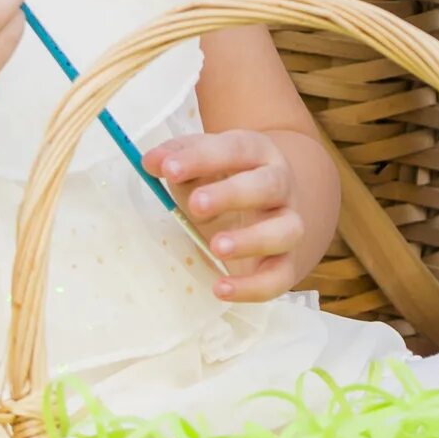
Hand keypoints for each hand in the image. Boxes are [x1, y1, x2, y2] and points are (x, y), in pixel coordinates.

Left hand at [151, 129, 310, 301]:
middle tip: (195, 205)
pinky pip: (280, 277)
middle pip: (268, 185)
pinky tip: (221, 288)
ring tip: (215, 247)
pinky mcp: (287, 262)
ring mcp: (288, 223)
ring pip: (286, 230)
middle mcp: (280, 185)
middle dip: (232, 194)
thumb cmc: (224, 184)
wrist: (267, 211)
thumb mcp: (201, 166)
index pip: (235, 149)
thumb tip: (150, 161)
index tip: (168, 169)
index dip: (202, 157)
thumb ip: (176, 158)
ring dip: (253, 239)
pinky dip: (254, 287)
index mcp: (257, 153)